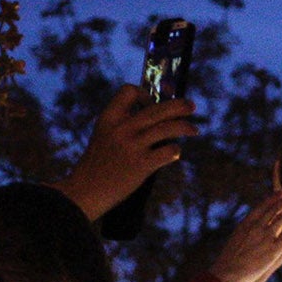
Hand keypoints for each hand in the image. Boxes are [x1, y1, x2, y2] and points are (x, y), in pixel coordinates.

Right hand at [57, 85, 198, 219]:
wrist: (86, 190)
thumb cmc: (99, 164)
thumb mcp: (105, 135)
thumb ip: (124, 124)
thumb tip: (157, 115)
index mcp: (109, 118)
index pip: (129, 91)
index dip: (145, 94)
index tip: (152, 104)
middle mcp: (121, 129)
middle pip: (156, 109)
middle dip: (178, 106)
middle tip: (192, 106)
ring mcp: (132, 146)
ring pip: (166, 128)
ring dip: (184, 127)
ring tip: (194, 130)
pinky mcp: (141, 165)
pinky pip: (168, 151)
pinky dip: (175, 150)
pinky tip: (175, 153)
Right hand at [209, 188, 281, 281]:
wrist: (228, 272)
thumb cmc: (228, 260)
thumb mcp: (235, 239)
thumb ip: (245, 231)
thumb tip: (248, 227)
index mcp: (246, 224)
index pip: (261, 207)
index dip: (272, 199)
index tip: (279, 192)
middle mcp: (257, 227)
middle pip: (274, 210)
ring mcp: (266, 237)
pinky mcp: (274, 249)